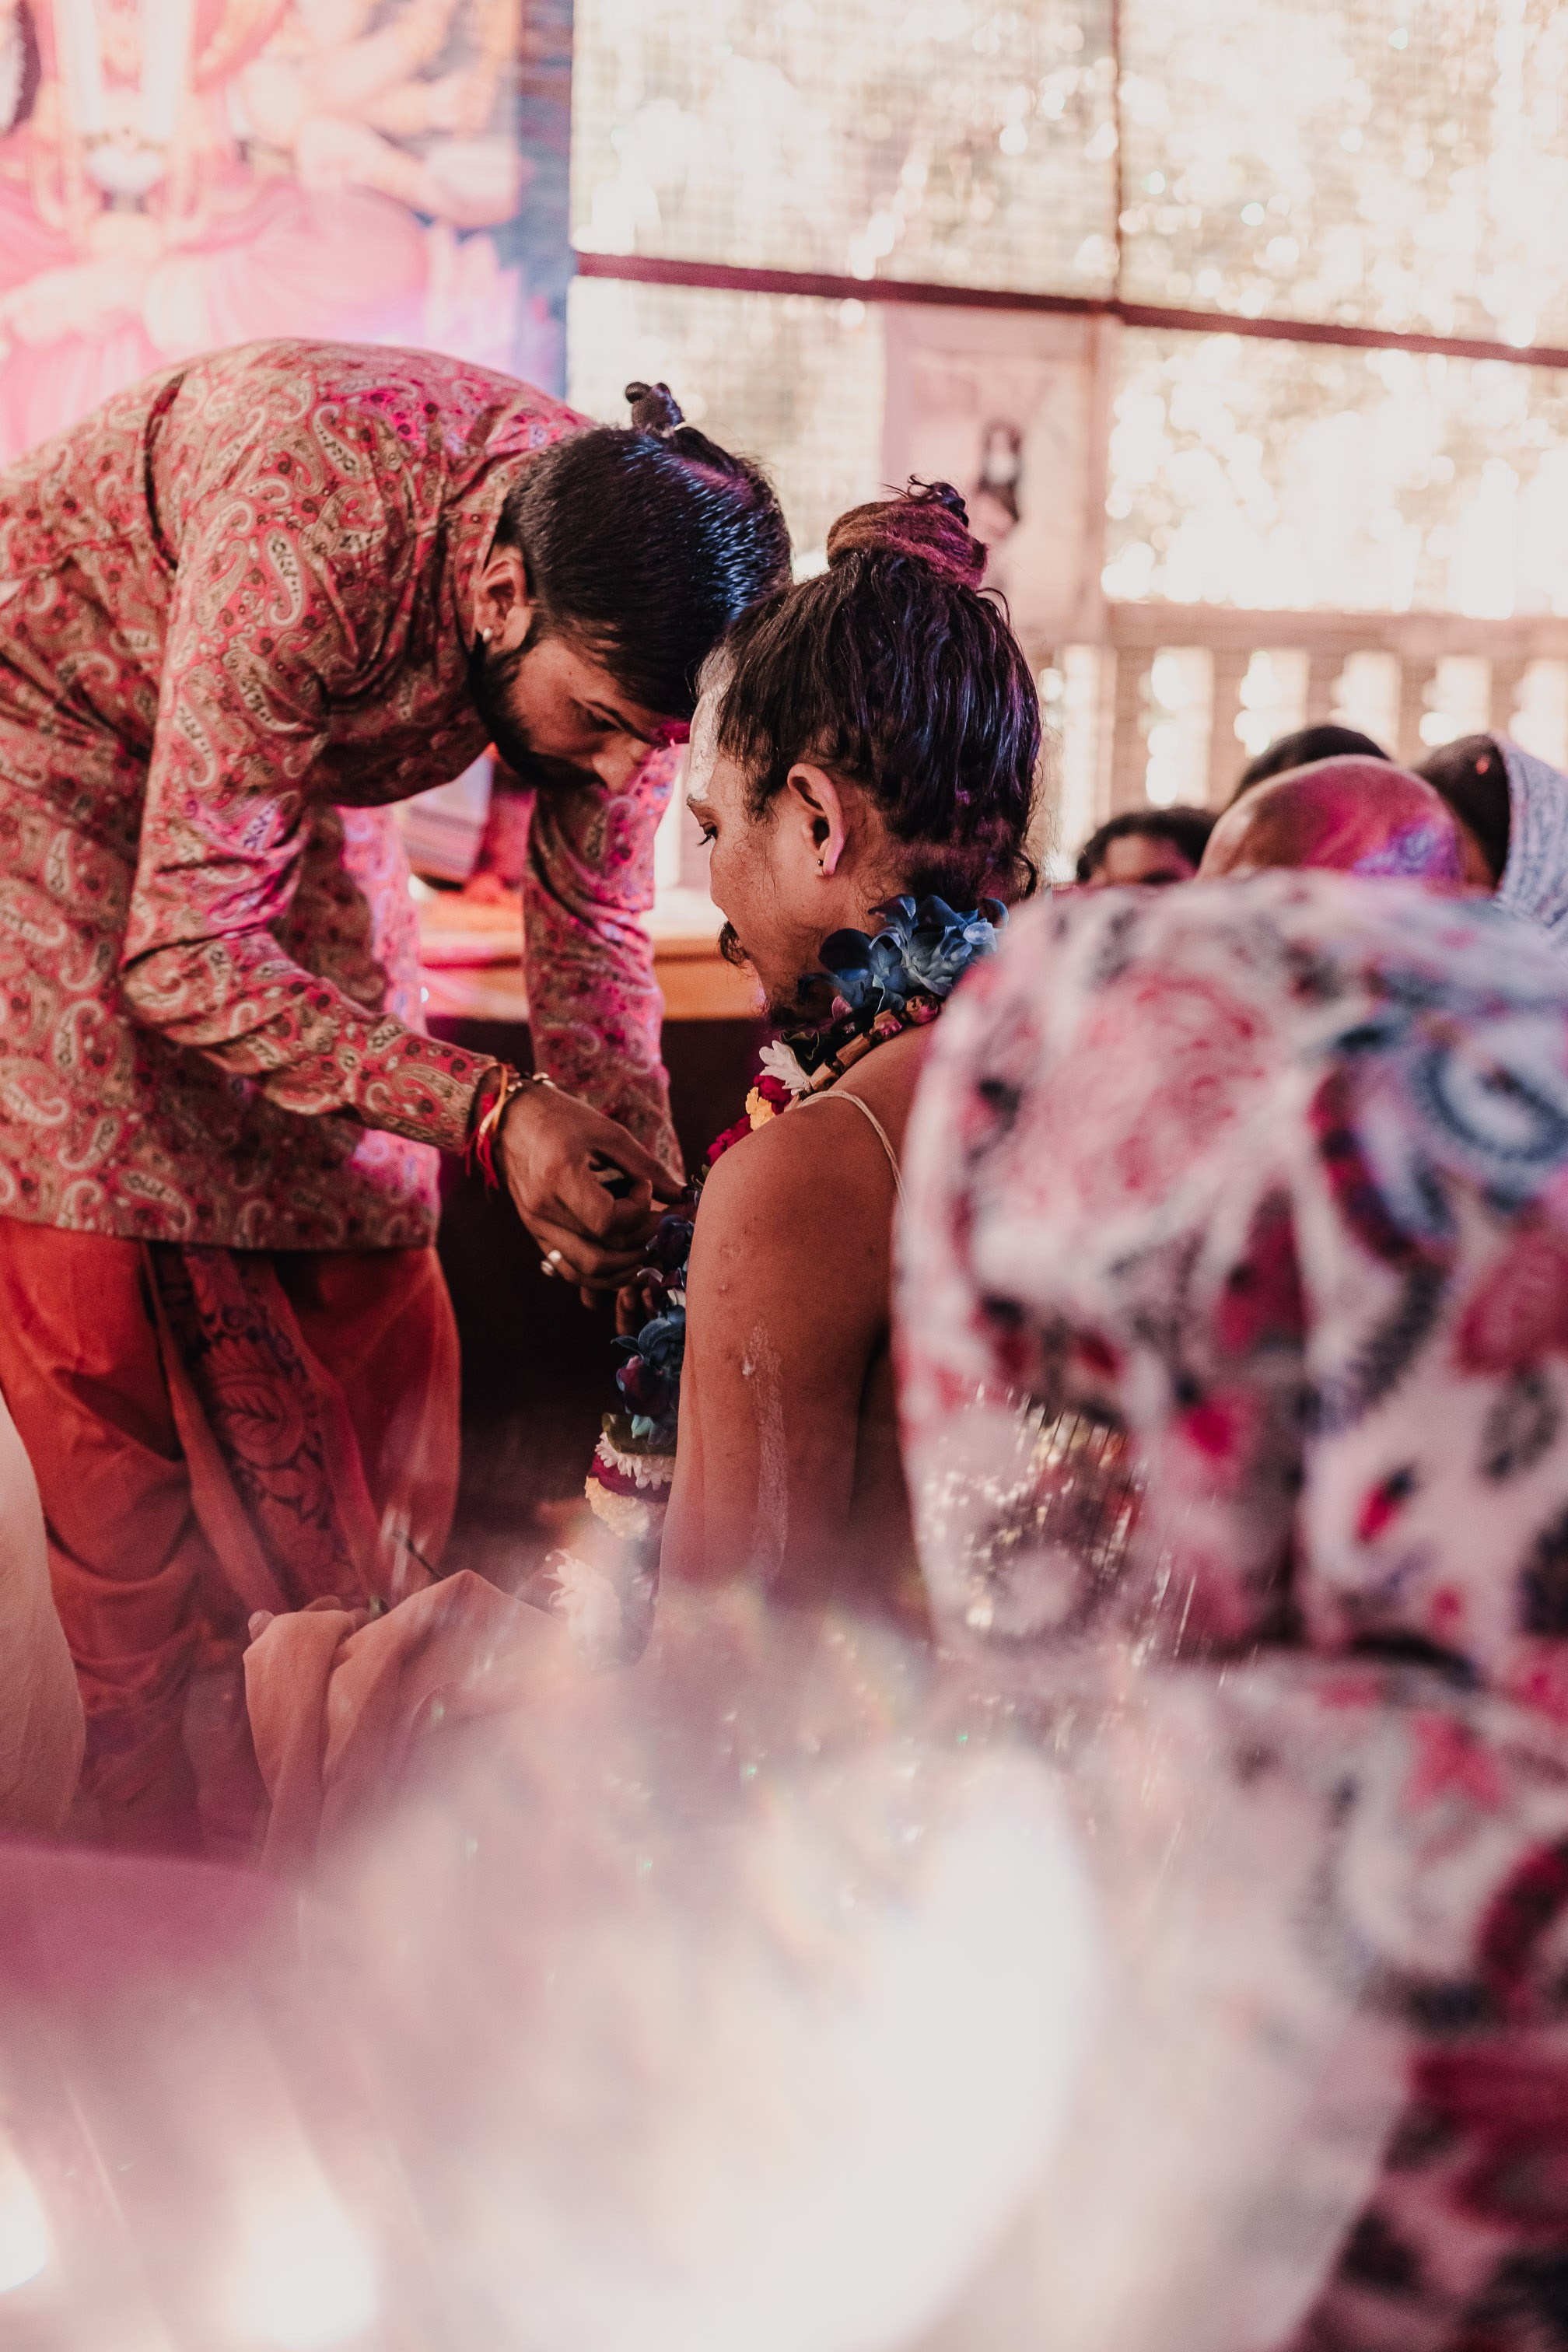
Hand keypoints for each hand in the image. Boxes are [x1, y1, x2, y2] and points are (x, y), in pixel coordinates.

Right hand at [500, 1083, 680, 1287]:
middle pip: (601, 1256)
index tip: (644, 1188)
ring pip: (585, 1272)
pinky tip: (621, 1255)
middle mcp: (543, 1209)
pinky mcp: (536, 1232)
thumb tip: (680, 1196)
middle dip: (642, 1245)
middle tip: (661, 1224)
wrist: (510, 1119)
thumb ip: (646, 1167)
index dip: (638, 1211)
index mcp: (559, 1178)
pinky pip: (569, 1269)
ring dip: (623, 1268)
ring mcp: (536, 1225)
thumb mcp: (608, 1133)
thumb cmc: (561, 1118)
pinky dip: (600, 1271)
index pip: (609, 1222)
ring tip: (646, 1245)